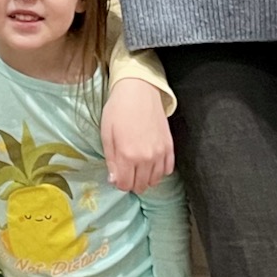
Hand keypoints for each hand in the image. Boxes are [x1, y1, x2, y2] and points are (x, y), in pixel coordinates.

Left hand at [100, 77, 173, 193]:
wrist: (139, 91)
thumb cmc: (118, 110)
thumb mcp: (106, 135)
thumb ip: (111, 160)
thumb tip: (114, 181)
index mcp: (127, 155)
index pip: (125, 185)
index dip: (119, 183)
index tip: (117, 176)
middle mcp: (146, 158)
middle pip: (140, 185)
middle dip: (131, 183)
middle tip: (126, 171)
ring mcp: (160, 153)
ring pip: (155, 180)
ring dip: (145, 178)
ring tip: (138, 167)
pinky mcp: (170, 147)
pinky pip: (168, 170)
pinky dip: (159, 171)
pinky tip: (151, 164)